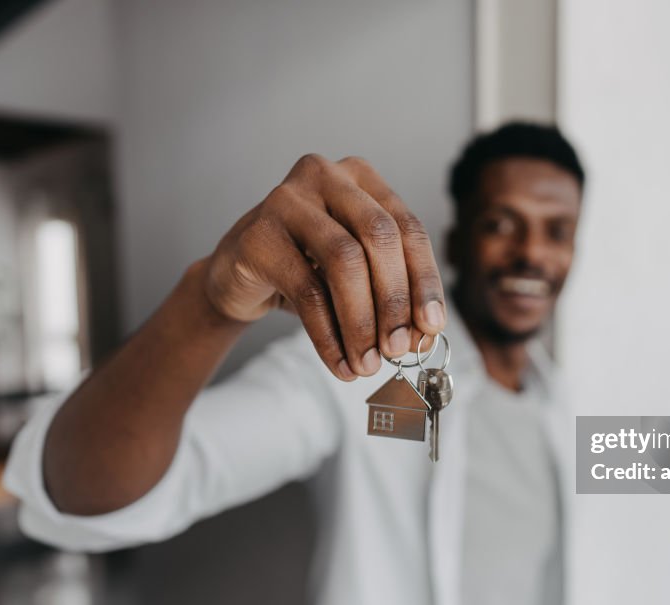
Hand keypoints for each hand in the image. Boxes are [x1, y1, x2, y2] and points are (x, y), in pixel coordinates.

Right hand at [203, 155, 445, 380]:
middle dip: (395, 300)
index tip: (432, 327)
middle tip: (399, 349)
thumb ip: (392, 294)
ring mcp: (287, 200)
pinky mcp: (258, 235)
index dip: (425, 280)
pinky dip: (328, 336)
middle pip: (379, 236)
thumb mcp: (358, 275)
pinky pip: (306, 291)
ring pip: (344, 262)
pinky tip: (340, 363)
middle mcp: (326, 175)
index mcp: (362, 178)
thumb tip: (423, 335)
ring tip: (367, 364)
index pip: (409, 228)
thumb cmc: (309, 270)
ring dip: (362, 322)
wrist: (237, 275)